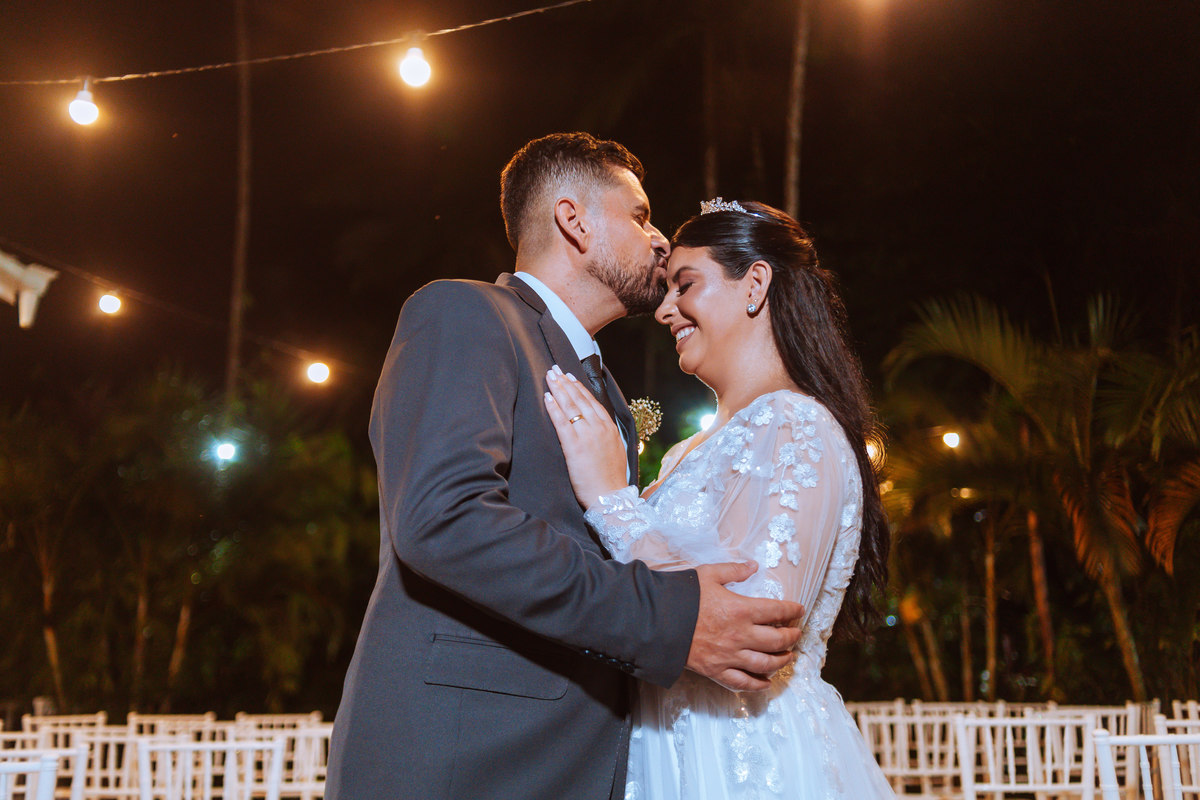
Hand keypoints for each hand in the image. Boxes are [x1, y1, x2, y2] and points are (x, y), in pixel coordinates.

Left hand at [544, 365, 628, 507]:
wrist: (610, 496)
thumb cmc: (610, 479)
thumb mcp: (616, 451)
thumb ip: (607, 436)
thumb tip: (599, 428)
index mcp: (610, 428)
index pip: (592, 402)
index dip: (579, 388)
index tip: (569, 377)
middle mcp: (599, 427)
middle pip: (580, 399)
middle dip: (565, 382)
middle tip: (554, 369)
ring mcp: (587, 435)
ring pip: (571, 406)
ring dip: (558, 389)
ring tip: (549, 376)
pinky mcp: (575, 446)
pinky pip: (562, 422)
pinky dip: (554, 408)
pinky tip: (547, 397)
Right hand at [687, 561, 804, 691]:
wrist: (656, 622)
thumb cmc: (682, 597)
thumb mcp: (708, 574)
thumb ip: (733, 570)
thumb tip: (753, 566)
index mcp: (741, 610)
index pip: (777, 611)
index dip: (792, 611)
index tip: (799, 611)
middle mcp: (740, 635)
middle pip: (777, 641)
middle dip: (792, 638)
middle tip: (796, 635)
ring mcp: (729, 656)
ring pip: (765, 664)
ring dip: (781, 661)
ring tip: (788, 657)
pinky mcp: (717, 671)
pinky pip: (743, 683)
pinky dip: (758, 684)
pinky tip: (766, 682)